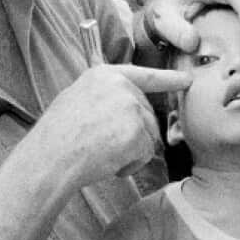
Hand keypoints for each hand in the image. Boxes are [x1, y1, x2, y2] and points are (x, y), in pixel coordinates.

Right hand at [29, 65, 190, 190]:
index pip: (145, 75)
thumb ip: (104, 95)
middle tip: (103, 145)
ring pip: (148, 136)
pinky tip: (109, 162)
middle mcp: (123, 87)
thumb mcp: (77, 98)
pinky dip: (131, 164)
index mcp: (106, 75)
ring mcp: (132, 108)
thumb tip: (123, 105)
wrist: (52, 156)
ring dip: (131, 151)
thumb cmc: (58, 135)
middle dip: (134, 135)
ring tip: (102, 152)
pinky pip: (146, 154)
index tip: (187, 79)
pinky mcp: (138, 132)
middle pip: (147, 114)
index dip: (168, 78)